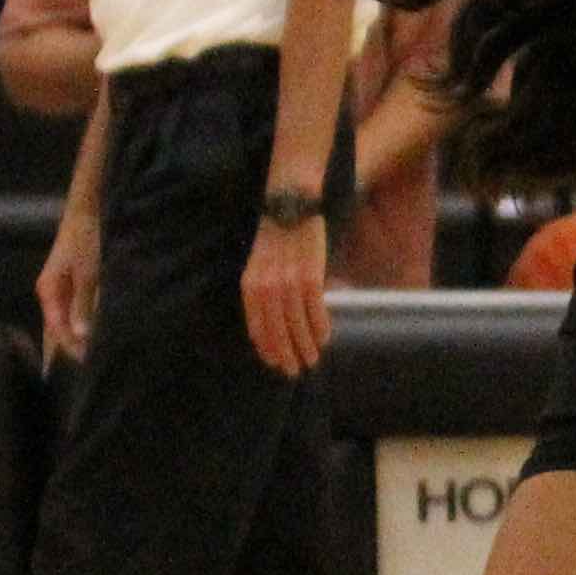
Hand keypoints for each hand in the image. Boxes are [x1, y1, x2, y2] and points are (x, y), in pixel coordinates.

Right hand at [37, 208, 100, 362]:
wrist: (86, 211)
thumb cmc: (86, 239)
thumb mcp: (89, 273)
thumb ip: (84, 305)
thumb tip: (81, 337)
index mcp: (49, 293)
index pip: (56, 332)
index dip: (68, 351)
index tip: (81, 370)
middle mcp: (49, 295)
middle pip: (53, 332)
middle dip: (61, 355)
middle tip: (69, 385)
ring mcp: (57, 291)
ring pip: (59, 325)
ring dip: (67, 344)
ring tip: (74, 371)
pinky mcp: (67, 287)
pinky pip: (67, 315)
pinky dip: (73, 330)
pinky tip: (80, 342)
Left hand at [241, 215, 330, 374]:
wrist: (291, 205)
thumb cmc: (276, 236)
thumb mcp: (260, 264)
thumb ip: (264, 290)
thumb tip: (276, 320)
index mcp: (250, 285)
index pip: (257, 327)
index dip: (268, 349)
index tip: (276, 363)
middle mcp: (267, 287)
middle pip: (277, 331)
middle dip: (286, 354)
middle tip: (296, 370)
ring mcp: (289, 282)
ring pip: (297, 324)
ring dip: (306, 345)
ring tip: (313, 358)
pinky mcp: (311, 276)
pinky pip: (316, 310)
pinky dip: (320, 327)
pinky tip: (325, 337)